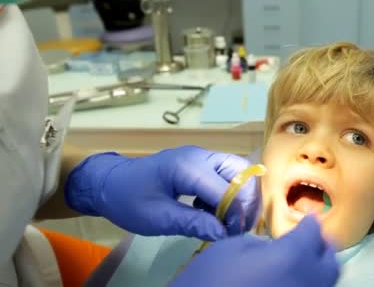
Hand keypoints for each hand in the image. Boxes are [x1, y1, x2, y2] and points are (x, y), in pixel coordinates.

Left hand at [65, 146, 259, 240]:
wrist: (109, 183)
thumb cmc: (128, 199)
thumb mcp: (157, 217)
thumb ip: (192, 223)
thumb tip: (223, 234)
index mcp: (187, 166)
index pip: (226, 187)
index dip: (235, 212)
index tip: (232, 234)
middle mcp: (200, 156)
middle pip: (241, 171)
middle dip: (246, 200)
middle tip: (239, 226)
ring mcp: (202, 158)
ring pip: (237, 172)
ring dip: (238, 197)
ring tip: (228, 221)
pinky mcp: (201, 165)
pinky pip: (226, 175)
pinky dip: (228, 194)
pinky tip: (212, 211)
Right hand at [171, 216, 339, 286]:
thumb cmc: (208, 279)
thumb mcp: (229, 248)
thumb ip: (260, 243)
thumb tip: (272, 247)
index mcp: (292, 256)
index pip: (312, 233)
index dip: (309, 222)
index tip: (307, 218)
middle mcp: (306, 281)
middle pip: (330, 262)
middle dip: (322, 247)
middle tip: (310, 240)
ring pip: (323, 282)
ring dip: (316, 269)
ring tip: (300, 261)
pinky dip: (304, 284)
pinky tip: (288, 280)